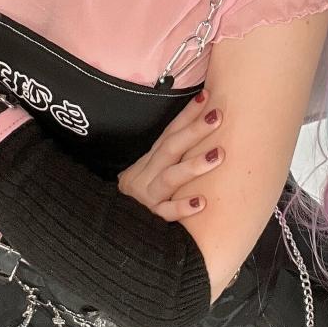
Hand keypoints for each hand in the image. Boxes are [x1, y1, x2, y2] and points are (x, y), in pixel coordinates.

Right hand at [117, 91, 224, 221]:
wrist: (109, 230)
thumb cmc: (140, 200)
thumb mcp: (150, 175)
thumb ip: (171, 160)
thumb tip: (199, 134)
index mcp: (148, 162)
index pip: (169, 133)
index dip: (187, 115)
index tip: (206, 96)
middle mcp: (146, 176)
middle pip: (170, 148)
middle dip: (194, 130)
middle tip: (217, 115)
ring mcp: (146, 197)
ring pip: (170, 178)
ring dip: (194, 165)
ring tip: (219, 155)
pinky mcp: (149, 219)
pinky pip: (166, 213)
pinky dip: (182, 207)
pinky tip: (202, 203)